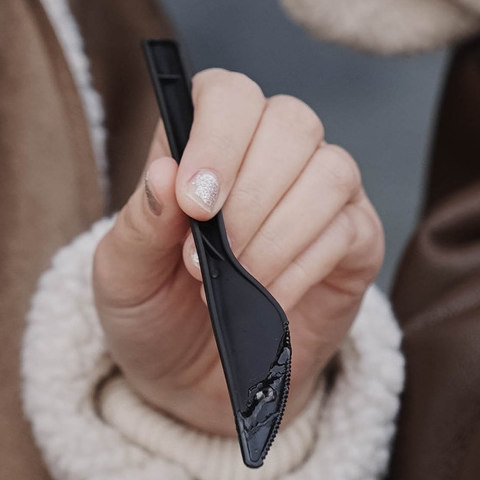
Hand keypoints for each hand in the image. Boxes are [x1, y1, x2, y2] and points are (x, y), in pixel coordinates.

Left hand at [96, 69, 383, 438]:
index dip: (217, 137)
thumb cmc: (155, 314)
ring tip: (234, 284)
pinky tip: (267, 302)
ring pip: (330, 172)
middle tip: (204, 261)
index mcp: (207, 141)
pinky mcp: (357, 240)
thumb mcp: (122, 276)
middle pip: (292, 122)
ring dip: (277, 235)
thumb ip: (139, 223)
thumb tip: (166, 173)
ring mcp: (322, 195)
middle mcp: (272, 153)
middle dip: (249, 195)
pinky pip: (348, 230)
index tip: (194, 202)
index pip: (228, 94)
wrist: (195, 386)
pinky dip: (301, 269)